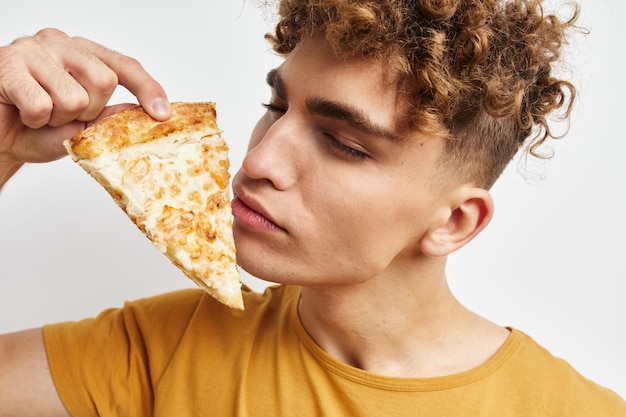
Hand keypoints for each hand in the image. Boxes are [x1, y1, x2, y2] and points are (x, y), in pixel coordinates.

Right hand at [0, 28, 169, 185]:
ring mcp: (33, 49)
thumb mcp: (84, 127)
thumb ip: (112, 117)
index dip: (146, 88)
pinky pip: (41, 104)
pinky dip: (35, 119)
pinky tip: (23, 112)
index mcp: (84, 54)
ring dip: (58, 118)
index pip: (124, 65)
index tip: (162, 114)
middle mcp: (61, 43)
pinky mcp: (7, 63)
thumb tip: (147, 114)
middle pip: (103, 81)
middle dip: (89, 111)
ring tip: (41, 115)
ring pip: (73, 96)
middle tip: (65, 115)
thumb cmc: (37, 129)